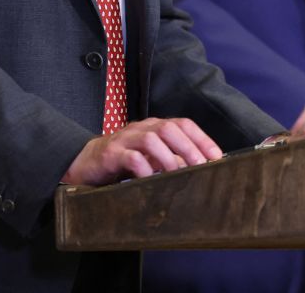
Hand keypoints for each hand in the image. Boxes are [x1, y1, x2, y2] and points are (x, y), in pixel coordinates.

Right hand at [61, 118, 221, 185]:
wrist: (87, 163)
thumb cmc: (124, 161)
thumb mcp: (152, 158)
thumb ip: (173, 160)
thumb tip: (200, 169)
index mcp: (155, 126)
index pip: (183, 124)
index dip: (202, 139)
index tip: (217, 157)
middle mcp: (142, 128)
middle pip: (169, 128)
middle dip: (188, 147)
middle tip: (200, 167)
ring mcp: (126, 138)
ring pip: (151, 139)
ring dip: (168, 158)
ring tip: (177, 174)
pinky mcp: (111, 153)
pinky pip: (130, 157)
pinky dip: (144, 168)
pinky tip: (151, 180)